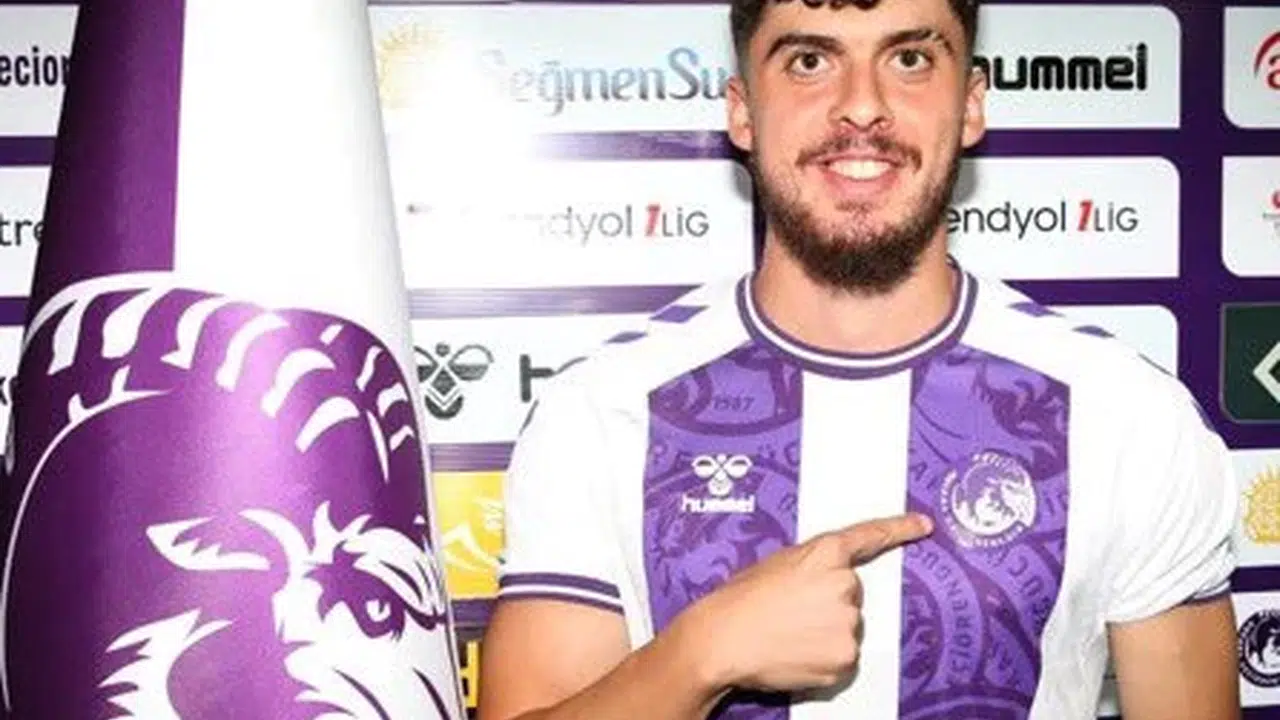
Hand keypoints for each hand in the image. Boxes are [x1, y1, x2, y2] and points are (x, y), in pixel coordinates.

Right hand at [677, 513, 933, 692]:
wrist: (722, 639)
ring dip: (825, 633)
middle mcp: (845, 584)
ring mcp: (848, 623)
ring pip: (846, 628)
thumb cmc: (740, 601)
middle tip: (792, 613)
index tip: (923, 525)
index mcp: (826, 553)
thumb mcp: (777, 566)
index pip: (871, 537)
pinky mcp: (845, 657)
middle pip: (851, 595)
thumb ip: (812, 568)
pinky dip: (823, 660)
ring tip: (788, 635)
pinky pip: (842, 658)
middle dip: (828, 604)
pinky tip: (795, 653)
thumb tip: (824, 584)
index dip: (900, 529)